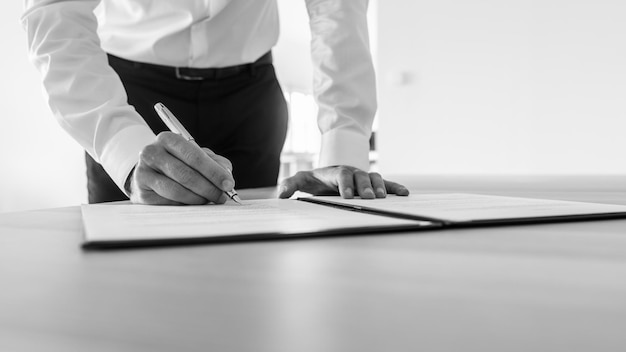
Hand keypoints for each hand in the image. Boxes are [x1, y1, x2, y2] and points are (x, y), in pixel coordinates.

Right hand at [127, 132, 234, 204]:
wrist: (149, 172)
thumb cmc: (178, 162)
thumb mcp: (195, 156)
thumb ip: (214, 162)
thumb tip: (227, 175)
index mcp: (168, 139)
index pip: (194, 156)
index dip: (214, 172)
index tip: (228, 184)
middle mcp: (151, 153)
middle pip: (185, 174)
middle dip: (209, 188)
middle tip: (222, 196)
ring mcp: (143, 173)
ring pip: (176, 190)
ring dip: (198, 198)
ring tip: (209, 200)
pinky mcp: (141, 192)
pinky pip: (168, 202)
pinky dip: (185, 205)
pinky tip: (193, 204)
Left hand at [278, 165, 408, 198]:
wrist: (329, 174)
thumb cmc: (315, 179)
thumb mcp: (301, 180)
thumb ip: (290, 184)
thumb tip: (281, 195)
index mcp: (335, 172)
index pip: (341, 176)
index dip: (345, 185)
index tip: (347, 196)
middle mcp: (352, 172)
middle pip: (360, 176)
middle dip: (364, 187)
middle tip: (368, 198)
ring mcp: (363, 177)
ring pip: (374, 178)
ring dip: (380, 187)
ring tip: (384, 197)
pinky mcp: (372, 183)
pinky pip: (385, 183)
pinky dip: (395, 187)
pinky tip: (404, 193)